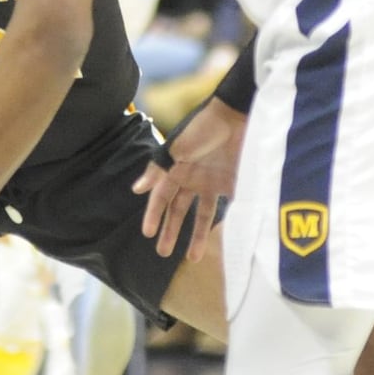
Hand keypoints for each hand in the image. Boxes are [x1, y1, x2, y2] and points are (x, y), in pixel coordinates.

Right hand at [133, 100, 246, 260]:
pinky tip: (221, 242)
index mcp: (175, 170)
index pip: (160, 198)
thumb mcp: (175, 149)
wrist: (236, 116)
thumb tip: (136, 189)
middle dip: (170, 231)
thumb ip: (158, 170)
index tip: (147, 234)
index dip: (153, 215)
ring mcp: (212, 183)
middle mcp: (191, 179)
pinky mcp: (232, 184)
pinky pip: (225, 208)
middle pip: (178, 211)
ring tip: (192, 257)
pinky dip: (222, 224)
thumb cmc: (201, 128)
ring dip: (195, 236)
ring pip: (201, 215)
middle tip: (163, 253)